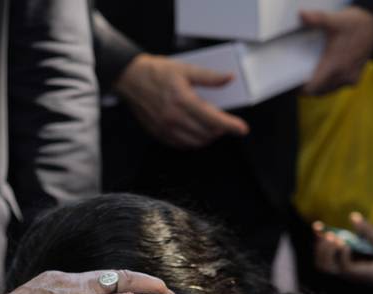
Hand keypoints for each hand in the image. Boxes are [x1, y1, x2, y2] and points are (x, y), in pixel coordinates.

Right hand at [0, 269, 174, 293]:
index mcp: (50, 283)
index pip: (88, 279)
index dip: (109, 283)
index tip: (122, 289)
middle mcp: (67, 281)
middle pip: (111, 275)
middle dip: (137, 280)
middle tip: (159, 287)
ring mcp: (78, 293)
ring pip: (125, 285)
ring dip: (151, 291)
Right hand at [114, 54, 248, 148]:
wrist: (130, 79)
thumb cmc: (156, 72)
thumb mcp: (185, 69)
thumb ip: (209, 77)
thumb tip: (228, 79)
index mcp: (182, 100)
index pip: (213, 119)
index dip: (231, 125)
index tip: (242, 129)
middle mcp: (173, 117)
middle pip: (206, 133)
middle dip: (220, 130)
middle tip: (224, 122)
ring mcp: (165, 127)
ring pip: (194, 142)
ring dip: (207, 137)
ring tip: (211, 127)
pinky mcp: (158, 133)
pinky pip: (180, 144)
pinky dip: (192, 141)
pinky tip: (195, 131)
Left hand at [301, 7, 372, 94]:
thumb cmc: (354, 24)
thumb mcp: (335, 20)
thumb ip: (317, 19)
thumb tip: (302, 14)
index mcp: (334, 66)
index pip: (312, 89)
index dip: (300, 90)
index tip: (292, 85)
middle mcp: (343, 76)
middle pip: (318, 92)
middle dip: (307, 88)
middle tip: (296, 80)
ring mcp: (350, 79)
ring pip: (327, 91)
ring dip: (318, 87)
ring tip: (308, 78)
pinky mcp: (355, 79)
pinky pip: (337, 87)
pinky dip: (328, 84)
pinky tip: (323, 75)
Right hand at [313, 214, 372, 293]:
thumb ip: (366, 229)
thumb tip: (352, 216)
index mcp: (349, 262)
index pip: (326, 253)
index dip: (318, 239)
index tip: (316, 225)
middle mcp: (345, 270)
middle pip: (319, 262)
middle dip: (318, 246)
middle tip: (327, 232)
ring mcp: (349, 274)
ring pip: (323, 266)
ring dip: (325, 249)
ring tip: (335, 237)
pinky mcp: (356, 275)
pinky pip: (341, 265)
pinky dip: (340, 252)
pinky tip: (346, 244)